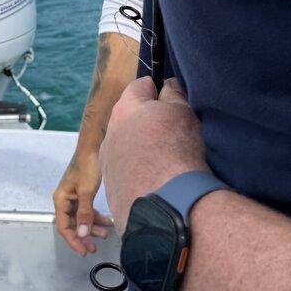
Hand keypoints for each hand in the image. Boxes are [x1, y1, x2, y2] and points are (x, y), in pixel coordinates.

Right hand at [53, 144, 112, 256]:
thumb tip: (82, 234)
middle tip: (94, 248)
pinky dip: (96, 217)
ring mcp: (74, 197)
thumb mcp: (86, 192)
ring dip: (92, 227)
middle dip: (83, 236)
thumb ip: (84, 215)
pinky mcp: (83, 193)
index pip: (63, 227)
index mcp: (61, 200)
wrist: (93, 147)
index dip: (73, 240)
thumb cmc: (87, 166)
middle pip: (72, 225)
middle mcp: (65, 200)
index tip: (84, 250)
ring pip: (81, 219)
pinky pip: (87, 211)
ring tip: (104, 234)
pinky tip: (107, 222)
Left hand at [100, 76, 209, 232]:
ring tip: (164, 162)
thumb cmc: (176, 152)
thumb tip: (167, 88)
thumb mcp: (183, 113)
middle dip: (148, 121)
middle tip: (171, 136)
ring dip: (141, 147)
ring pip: (125, 144)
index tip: (172, 105)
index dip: (159, 92)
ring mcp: (107, 160)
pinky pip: (125, 169)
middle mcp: (109, 132)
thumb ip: (173, 95)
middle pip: (130, 116)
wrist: (165, 205)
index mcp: (125, 108)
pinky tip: (155, 180)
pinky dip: (138, 171)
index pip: (140, 85)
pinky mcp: (110, 185)